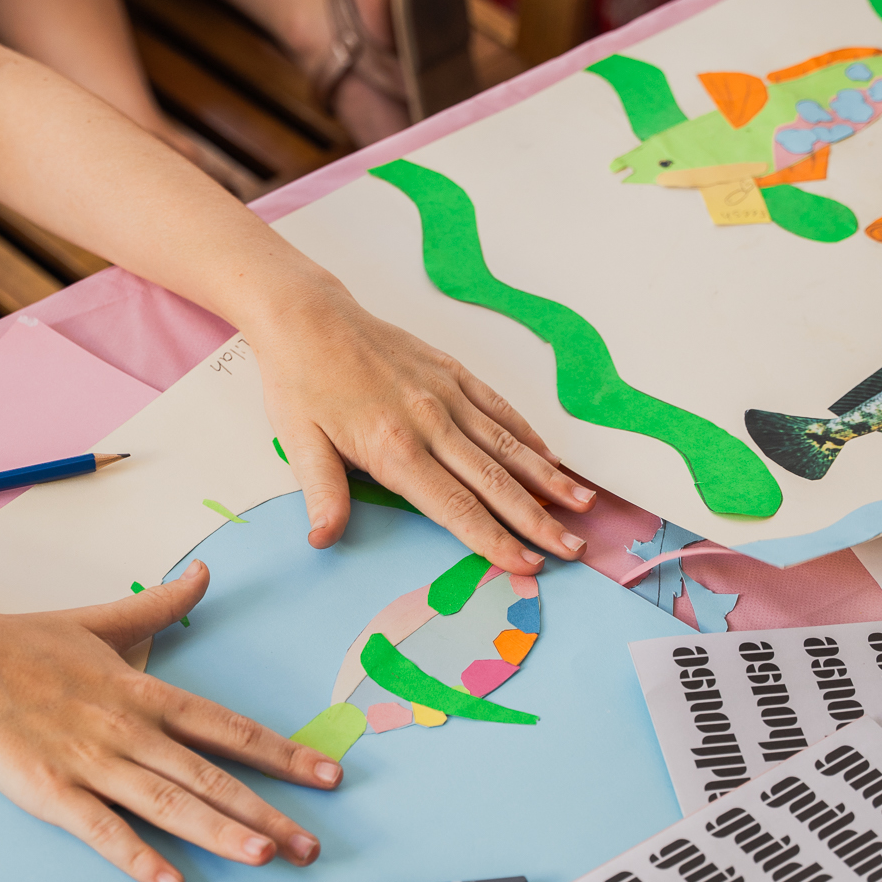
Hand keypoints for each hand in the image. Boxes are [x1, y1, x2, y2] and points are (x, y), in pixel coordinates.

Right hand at [0, 560, 339, 881]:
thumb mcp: (105, 620)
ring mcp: (93, 762)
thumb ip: (161, 605)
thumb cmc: (25, 644)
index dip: (283, 753)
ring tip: (266, 857)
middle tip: (313, 846)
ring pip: (169, 804)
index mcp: (147, 692)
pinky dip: (138, 857)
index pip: (230, 728)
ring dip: (220, 831)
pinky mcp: (52, 792)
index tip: (328, 775)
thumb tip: (203, 575)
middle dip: (269, 811)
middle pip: (212, 776)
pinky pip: (103, 830)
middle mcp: (131, 729)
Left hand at [255, 280, 596, 572]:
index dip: (493, 540)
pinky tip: (553, 459)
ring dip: (548, 479)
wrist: (308, 317)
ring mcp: (446, 395)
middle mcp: (430, 421)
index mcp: (394, 447)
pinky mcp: (452, 372)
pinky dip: (529, 436)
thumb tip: (323, 540)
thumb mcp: (298, 443)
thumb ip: (322, 494)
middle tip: (574, 549)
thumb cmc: (300, 382)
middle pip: (494, 482)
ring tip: (583, 506)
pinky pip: (500, 409)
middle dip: (537, 520)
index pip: (455, 506)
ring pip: (508, 446)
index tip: (527, 564)